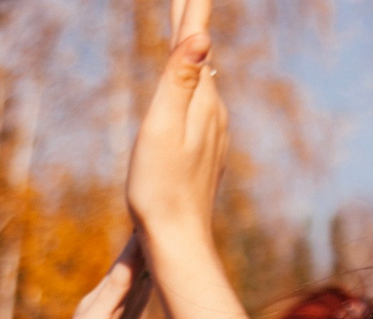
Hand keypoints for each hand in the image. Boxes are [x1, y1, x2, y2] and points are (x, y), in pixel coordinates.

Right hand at [126, 0, 226, 247]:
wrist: (178, 241)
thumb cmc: (160, 189)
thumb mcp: (161, 129)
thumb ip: (179, 81)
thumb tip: (202, 38)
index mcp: (200, 100)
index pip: (196, 40)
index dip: (192, 7)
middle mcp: (212, 110)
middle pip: (200, 54)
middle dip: (191, 19)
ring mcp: (211, 130)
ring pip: (200, 77)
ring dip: (191, 48)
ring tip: (185, 22)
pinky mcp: (204, 148)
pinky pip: (197, 101)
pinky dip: (190, 81)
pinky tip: (186, 83)